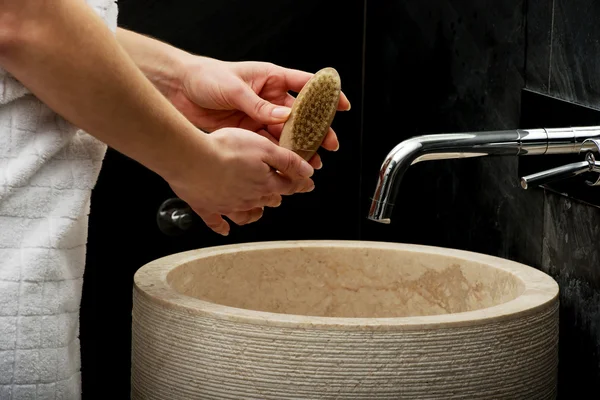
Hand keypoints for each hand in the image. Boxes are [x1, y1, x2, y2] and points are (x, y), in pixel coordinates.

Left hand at [165, 57, 350, 168]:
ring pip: (286, 133)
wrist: (178, 90)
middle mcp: (268, 98)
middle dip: (316, 130)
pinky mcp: (247, 130)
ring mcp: (259, 115)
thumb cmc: (205, 77)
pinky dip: (280, 154)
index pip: (304, 85)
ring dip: (300, 146)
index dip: (325, 95)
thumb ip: (259, 106)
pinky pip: (268, 143)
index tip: (341, 106)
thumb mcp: (235, 89)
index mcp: (269, 78)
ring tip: (314, 160)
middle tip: (329, 144)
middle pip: (299, 115)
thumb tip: (285, 117)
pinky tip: (291, 162)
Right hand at [165, 127, 314, 235]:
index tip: (308, 185)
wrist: (192, 159)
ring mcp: (228, 205)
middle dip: (277, 195)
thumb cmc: (226, 149)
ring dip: (255, 212)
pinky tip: (225, 230)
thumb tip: (308, 172)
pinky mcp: (207, 208)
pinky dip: (222, 227)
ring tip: (259, 210)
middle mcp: (249, 198)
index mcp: (265, 183)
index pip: (288, 185)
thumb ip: (288, 161)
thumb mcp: (265, 147)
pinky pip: (217, 222)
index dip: (300, 184)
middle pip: (269, 199)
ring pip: (247, 213)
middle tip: (281, 192)